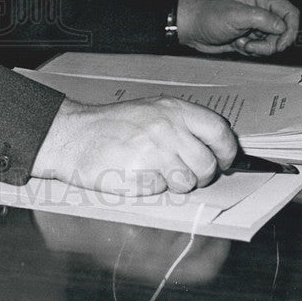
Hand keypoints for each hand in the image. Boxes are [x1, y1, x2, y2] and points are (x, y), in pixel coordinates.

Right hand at [31, 96, 236, 194]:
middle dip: (199, 176)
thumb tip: (216, 149)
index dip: (226, 151)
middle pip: (207, 164)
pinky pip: (163, 191)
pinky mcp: (141, 174)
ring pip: (188, 182)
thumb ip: (182, 125)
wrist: (74, 136)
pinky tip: (137, 174)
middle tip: (181, 172)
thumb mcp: (151, 112)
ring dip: (175, 184)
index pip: (219, 131)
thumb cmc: (112, 126)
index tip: (223, 161)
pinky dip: (153, 188)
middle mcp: (167, 127)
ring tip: (154, 171)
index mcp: (173, 109)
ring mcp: (154, 151)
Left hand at [177, 0, 298, 55]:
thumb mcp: (237, 15)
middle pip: (284, 32)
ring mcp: (255, 26)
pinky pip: (261, 50)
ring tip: (241, 42)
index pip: (290, 13)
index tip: (281, 43)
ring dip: (258, 48)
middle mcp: (261, 12)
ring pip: (273, 43)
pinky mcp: (249, 38)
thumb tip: (282, 27)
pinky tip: (237, 44)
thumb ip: (263, 19)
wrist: (192, 28)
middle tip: (252, 44)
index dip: (290, 29)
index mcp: (261, 0)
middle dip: (270, 43)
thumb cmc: (209, 16)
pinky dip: (250, 51)